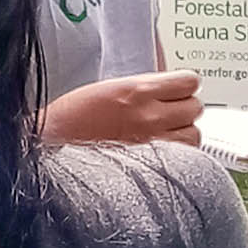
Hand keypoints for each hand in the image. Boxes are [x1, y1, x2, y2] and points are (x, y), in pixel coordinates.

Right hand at [44, 70, 204, 146]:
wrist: (51, 145)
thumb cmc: (72, 118)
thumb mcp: (109, 88)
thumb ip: (141, 86)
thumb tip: (167, 86)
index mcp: (138, 90)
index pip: (189, 81)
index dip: (185, 85)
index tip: (178, 89)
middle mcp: (149, 115)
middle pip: (195, 107)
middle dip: (184, 108)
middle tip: (169, 112)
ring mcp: (152, 143)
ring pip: (194, 134)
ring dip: (184, 133)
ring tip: (167, 133)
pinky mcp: (150, 166)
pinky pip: (184, 159)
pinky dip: (179, 156)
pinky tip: (163, 152)